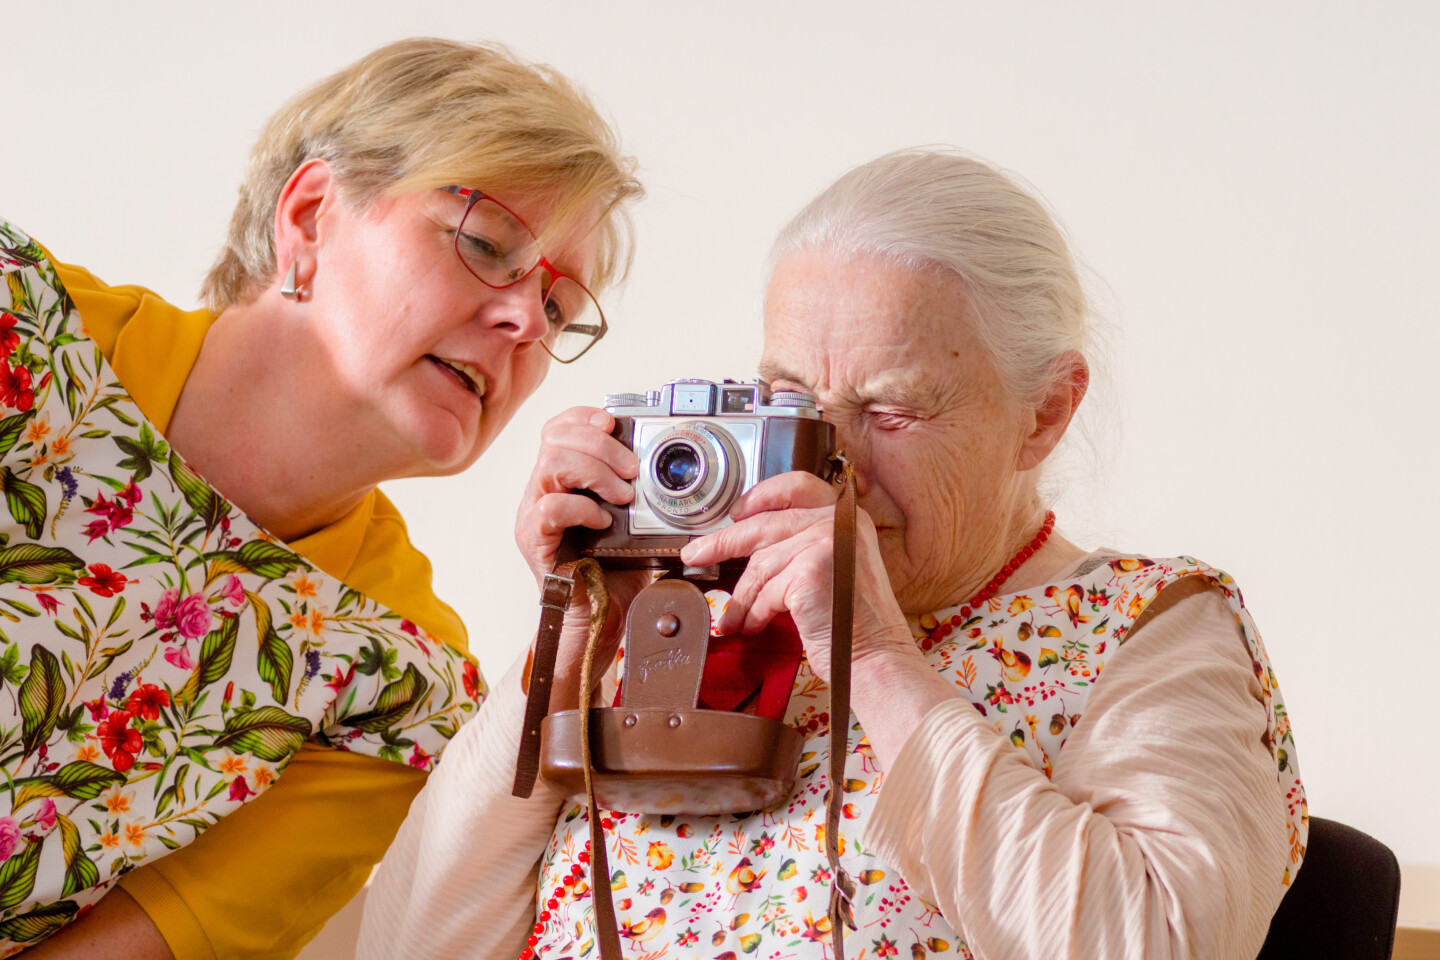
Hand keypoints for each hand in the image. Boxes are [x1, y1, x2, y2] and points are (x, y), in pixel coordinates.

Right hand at [514, 406, 648, 708]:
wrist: (600, 622)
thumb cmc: (616, 575)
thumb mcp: (640, 526)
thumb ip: (651, 498)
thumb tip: (692, 476)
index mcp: (564, 479)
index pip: (560, 428)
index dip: (584, 417)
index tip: (614, 422)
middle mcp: (543, 491)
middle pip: (555, 438)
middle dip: (601, 446)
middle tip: (632, 470)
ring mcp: (533, 514)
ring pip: (551, 465)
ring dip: (595, 472)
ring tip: (623, 496)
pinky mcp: (534, 541)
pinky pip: (549, 508)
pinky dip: (581, 508)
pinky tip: (603, 521)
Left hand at [678, 471, 915, 682]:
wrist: (878, 657)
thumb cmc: (857, 623)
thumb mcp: (837, 567)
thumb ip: (804, 545)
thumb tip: (753, 545)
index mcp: (848, 518)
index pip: (797, 484)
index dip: (761, 495)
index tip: (737, 511)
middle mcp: (838, 524)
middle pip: (765, 525)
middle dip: (723, 542)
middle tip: (697, 553)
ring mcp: (824, 544)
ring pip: (760, 564)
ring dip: (742, 596)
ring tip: (735, 617)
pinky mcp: (809, 571)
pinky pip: (765, 590)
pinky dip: (755, 613)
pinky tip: (754, 625)